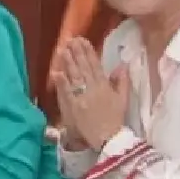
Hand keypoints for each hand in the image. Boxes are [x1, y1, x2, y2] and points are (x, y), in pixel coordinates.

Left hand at [51, 36, 129, 151]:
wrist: (109, 139)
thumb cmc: (115, 119)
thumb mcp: (122, 99)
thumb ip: (121, 82)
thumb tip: (121, 65)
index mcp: (105, 87)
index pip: (95, 65)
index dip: (88, 52)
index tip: (82, 40)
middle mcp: (93, 90)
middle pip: (83, 68)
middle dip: (76, 53)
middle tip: (70, 39)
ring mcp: (82, 98)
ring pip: (74, 77)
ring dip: (68, 63)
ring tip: (62, 50)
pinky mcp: (73, 108)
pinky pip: (66, 93)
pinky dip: (61, 82)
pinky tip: (56, 72)